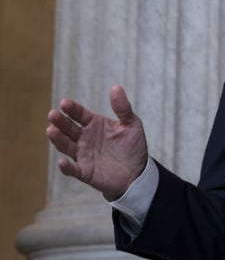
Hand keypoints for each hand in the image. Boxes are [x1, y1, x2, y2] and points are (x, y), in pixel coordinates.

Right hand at [47, 85, 147, 199]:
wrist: (138, 172)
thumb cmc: (133, 146)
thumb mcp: (131, 124)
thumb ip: (123, 107)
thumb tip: (116, 87)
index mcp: (95, 124)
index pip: (80, 114)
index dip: (72, 108)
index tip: (64, 103)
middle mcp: (85, 138)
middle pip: (69, 128)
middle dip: (60, 121)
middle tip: (53, 114)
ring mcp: (83, 155)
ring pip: (66, 146)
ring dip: (58, 139)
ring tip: (51, 130)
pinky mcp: (85, 172)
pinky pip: (72, 169)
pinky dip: (66, 167)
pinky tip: (62, 162)